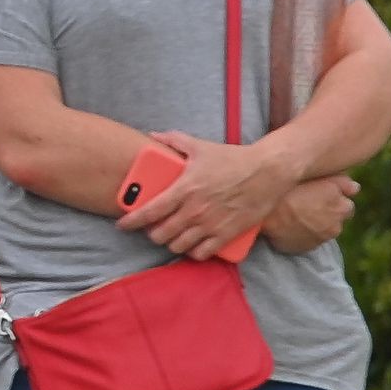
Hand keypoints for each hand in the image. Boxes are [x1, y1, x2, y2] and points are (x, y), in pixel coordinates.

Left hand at [121, 134, 297, 259]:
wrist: (268, 171)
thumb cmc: (233, 158)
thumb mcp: (200, 146)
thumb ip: (173, 141)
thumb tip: (153, 136)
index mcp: (184, 189)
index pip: (149, 212)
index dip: (131, 222)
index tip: (122, 225)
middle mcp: (195, 210)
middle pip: (161, 234)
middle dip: (152, 233)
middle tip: (153, 228)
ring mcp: (211, 224)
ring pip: (178, 246)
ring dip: (171, 243)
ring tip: (171, 237)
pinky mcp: (227, 234)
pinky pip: (202, 253)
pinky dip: (192, 252)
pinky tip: (191, 246)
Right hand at [261, 173, 359, 254]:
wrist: (264, 215)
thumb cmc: (287, 190)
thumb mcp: (315, 178)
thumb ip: (341, 182)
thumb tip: (355, 188)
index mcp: (341, 204)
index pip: (348, 200)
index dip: (335, 195)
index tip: (322, 193)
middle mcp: (336, 223)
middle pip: (341, 215)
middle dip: (331, 210)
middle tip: (312, 203)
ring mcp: (324, 237)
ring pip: (327, 228)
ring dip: (320, 222)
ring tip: (301, 214)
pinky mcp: (310, 247)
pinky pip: (313, 239)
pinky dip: (308, 233)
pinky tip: (295, 225)